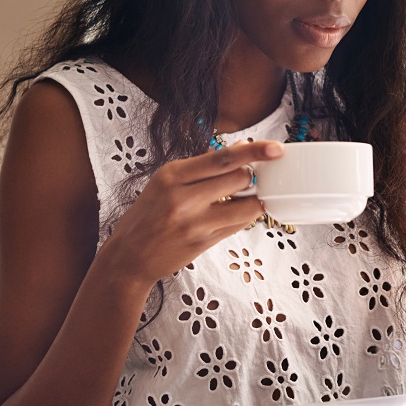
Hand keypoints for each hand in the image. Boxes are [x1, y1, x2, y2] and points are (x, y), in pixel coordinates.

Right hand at [97, 140, 282, 286]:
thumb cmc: (148, 215)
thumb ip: (203, 166)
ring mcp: (195, 223)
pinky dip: (245, 215)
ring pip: (247, 204)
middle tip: (251, 176)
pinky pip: (239, 225)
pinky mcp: (205, 243)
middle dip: (252, 175)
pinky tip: (238, 211)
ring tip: (245, 196)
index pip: (223, 157)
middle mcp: (183, 198)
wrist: (129, 257)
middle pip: (240, 178)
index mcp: (172, 175)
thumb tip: (241, 147)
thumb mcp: (166, 182)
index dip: (254, 151)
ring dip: (254, 198)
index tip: (275, 148)